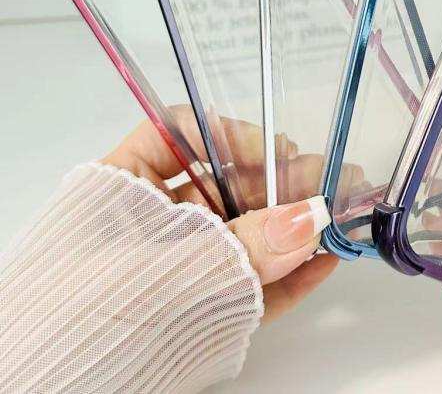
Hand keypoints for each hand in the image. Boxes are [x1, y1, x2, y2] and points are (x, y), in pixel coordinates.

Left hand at [103, 112, 337, 323]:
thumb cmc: (90, 317)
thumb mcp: (164, 272)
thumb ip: (240, 247)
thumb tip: (312, 216)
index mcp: (125, 190)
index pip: (179, 138)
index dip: (230, 137)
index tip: (274, 150)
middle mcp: (155, 221)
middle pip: (226, 185)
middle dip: (282, 182)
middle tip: (331, 179)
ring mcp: (183, 265)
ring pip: (244, 235)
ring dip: (294, 227)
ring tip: (339, 216)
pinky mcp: (203, 309)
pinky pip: (249, 285)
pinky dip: (287, 277)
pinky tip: (323, 262)